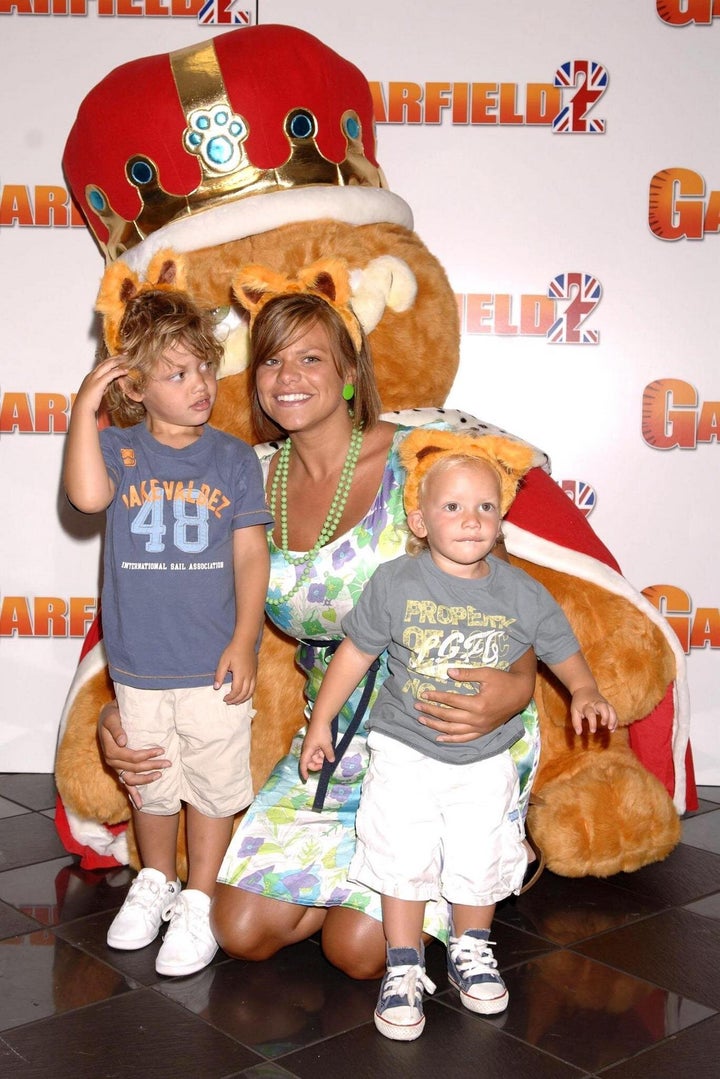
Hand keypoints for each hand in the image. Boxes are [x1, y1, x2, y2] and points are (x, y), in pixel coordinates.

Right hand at [75, 355, 129, 414]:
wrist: (82, 410)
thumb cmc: (88, 404)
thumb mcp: (95, 392)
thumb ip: (101, 387)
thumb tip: (107, 385)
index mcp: (90, 376)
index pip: (102, 365)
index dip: (111, 360)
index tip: (119, 358)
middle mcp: (92, 375)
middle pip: (105, 362)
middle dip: (115, 357)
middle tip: (125, 354)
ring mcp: (94, 378)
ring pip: (107, 365)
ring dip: (118, 361)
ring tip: (127, 359)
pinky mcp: (98, 384)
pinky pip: (110, 374)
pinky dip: (119, 371)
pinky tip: (126, 371)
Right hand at [97, 700, 169, 809]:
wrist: (108, 716)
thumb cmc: (112, 715)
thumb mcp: (112, 717)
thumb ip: (117, 729)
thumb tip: (123, 741)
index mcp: (111, 750)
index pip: (132, 756)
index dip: (147, 755)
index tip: (161, 750)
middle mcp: (112, 761)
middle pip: (134, 768)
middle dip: (152, 766)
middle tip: (168, 763)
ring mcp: (115, 767)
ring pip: (131, 779)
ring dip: (146, 779)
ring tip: (160, 774)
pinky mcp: (118, 770)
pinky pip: (125, 784)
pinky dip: (132, 794)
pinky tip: (140, 804)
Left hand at [214, 642, 256, 703]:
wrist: (245, 642)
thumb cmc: (233, 651)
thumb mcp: (223, 662)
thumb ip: (219, 675)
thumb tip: (216, 687)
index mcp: (240, 674)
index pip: (237, 691)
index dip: (231, 697)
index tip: (224, 698)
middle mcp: (248, 676)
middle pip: (244, 693)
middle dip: (236, 700)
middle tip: (228, 702)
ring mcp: (253, 675)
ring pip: (251, 692)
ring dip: (243, 699)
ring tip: (236, 702)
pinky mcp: (255, 673)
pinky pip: (254, 687)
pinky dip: (249, 693)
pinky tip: (244, 694)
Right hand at [299, 722, 334, 780]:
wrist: (321, 719)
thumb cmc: (321, 732)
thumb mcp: (326, 744)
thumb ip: (329, 754)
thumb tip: (331, 761)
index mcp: (307, 750)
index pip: (303, 764)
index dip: (304, 772)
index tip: (306, 779)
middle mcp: (308, 749)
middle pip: (310, 762)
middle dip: (317, 764)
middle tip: (325, 764)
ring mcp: (312, 746)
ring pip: (316, 757)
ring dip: (322, 759)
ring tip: (329, 756)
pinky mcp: (317, 743)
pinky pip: (319, 752)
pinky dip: (323, 754)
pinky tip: (329, 752)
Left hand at [415, 663, 535, 743]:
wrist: (520, 694)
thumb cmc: (503, 681)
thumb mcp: (486, 673)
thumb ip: (467, 674)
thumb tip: (448, 672)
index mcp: (479, 704)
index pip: (451, 701)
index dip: (436, 697)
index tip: (423, 693)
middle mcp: (478, 719)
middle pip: (449, 717)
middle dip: (431, 711)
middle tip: (417, 707)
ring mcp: (481, 727)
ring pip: (454, 730)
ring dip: (436, 726)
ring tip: (422, 720)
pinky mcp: (483, 731)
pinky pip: (465, 738)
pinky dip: (451, 739)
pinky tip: (439, 737)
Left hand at [570, 688, 617, 734]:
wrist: (584, 688)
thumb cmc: (579, 702)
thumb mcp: (574, 710)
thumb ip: (576, 722)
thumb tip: (579, 733)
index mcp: (587, 705)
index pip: (590, 713)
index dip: (592, 723)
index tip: (593, 731)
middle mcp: (596, 703)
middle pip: (603, 707)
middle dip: (606, 716)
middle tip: (605, 725)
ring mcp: (603, 703)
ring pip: (611, 709)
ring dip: (613, 719)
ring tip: (611, 729)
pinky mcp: (607, 705)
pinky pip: (614, 711)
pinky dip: (615, 720)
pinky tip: (613, 728)